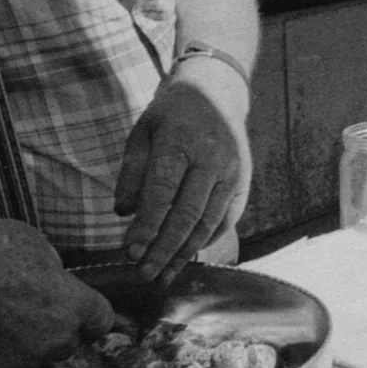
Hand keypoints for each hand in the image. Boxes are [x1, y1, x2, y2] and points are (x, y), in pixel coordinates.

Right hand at [0, 218, 116, 367]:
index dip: (91, 315)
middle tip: (25, 309)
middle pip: (67, 343)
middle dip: (53, 329)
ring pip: (32, 357)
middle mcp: (53, 341)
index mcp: (72, 306)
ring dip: (22, 343)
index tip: (82, 313)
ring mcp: (21, 362)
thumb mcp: (34, 244)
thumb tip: (54, 279)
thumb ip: (53, 270)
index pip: (101, 320)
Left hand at [116, 65, 251, 278]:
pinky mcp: (243, 181)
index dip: (146, 226)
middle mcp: (212, 157)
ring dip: (185, 253)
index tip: (130, 252)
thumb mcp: (142, 133)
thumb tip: (123, 214)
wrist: (216, 92)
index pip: (162, 192)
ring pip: (209, 222)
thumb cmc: (170, 116)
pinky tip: (187, 256)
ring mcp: (232, 170)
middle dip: (164, 249)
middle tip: (145, 274)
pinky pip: (226, 219)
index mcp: (181, 141)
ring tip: (164, 275)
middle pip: (188, 214)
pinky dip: (206, 241)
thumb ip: (132, 172)